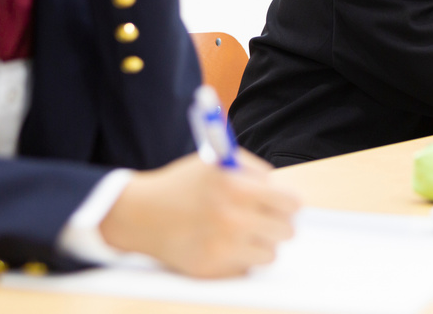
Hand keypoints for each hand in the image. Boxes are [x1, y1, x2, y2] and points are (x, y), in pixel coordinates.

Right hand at [99, 150, 300, 277]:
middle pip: (286, 231)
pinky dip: (240, 259)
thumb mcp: (217, 162)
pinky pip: (247, 268)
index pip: (290, 203)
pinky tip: (222, 244)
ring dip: (260, 243)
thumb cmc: (183, 184)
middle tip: (267, 219)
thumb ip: (253, 170)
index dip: (291, 202)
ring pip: (270, 253)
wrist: (142, 214)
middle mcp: (232, 220)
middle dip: (278, 223)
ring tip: (241, 231)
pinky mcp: (213, 270)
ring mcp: (223, 248)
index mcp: (237, 188)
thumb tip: (282, 190)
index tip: (288, 205)